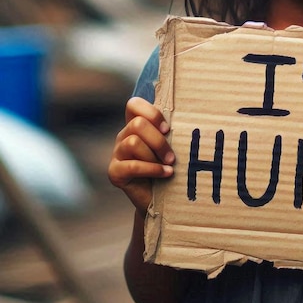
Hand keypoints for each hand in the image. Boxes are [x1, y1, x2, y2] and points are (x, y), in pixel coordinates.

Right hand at [108, 97, 175, 214]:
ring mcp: (117, 154)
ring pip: (133, 142)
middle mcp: (123, 136)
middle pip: (137, 124)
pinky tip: (166, 174)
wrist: (160, 198)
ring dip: (155, 155)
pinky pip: (132, 165)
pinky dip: (152, 169)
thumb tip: (188, 119)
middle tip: (172, 156)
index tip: (167, 129)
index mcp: (135, 125)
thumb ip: (170, 131)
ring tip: (169, 165)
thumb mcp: (171, 144)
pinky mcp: (114, 172)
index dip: (152, 113)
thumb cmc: (169, 165)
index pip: (134, 104)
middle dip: (159, 140)